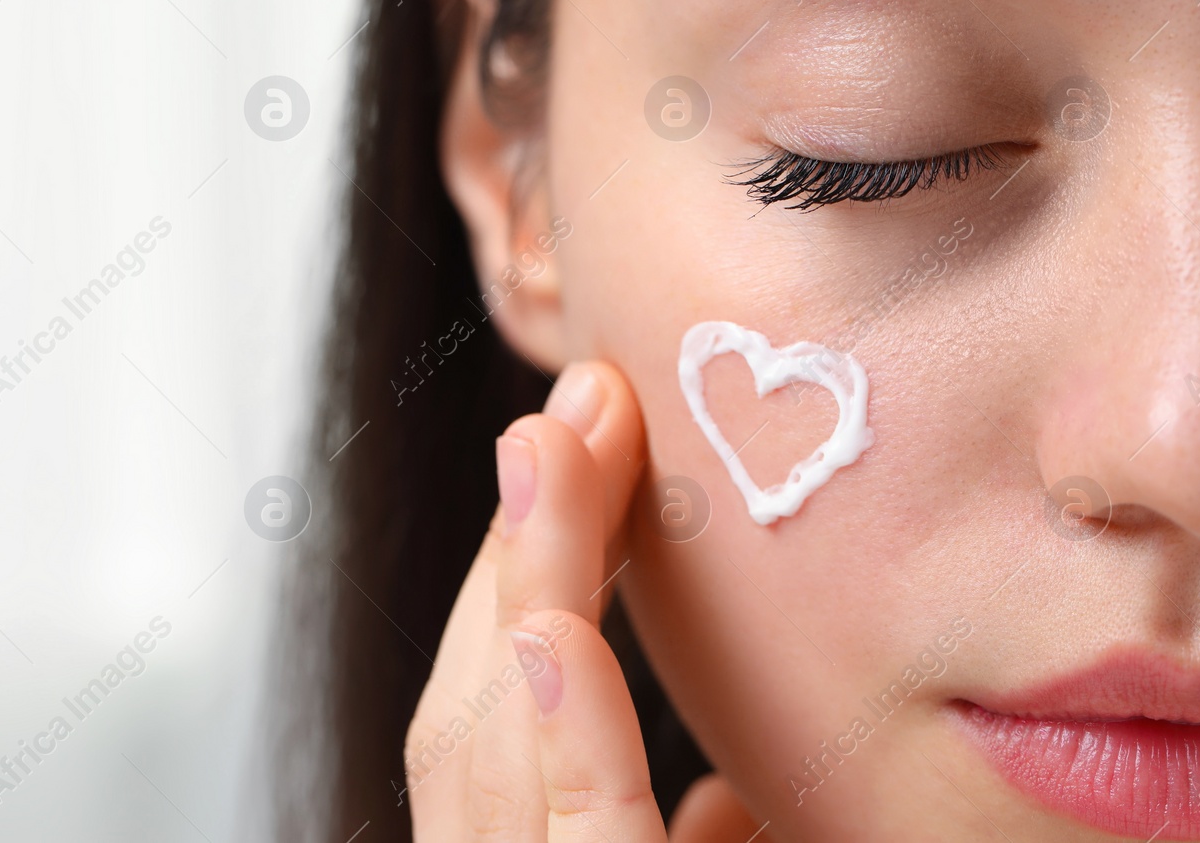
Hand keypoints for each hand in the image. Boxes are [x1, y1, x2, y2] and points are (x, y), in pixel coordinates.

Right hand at [405, 360, 762, 840]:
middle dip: (522, 539)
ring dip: (533, 579)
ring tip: (551, 444)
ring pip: (501, 740)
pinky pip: (583, 834)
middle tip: (583, 400)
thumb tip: (718, 798)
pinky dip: (569, 727)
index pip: (494, 717)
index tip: (587, 450)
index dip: (527, 574)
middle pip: (481, 702)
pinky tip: (556, 627)